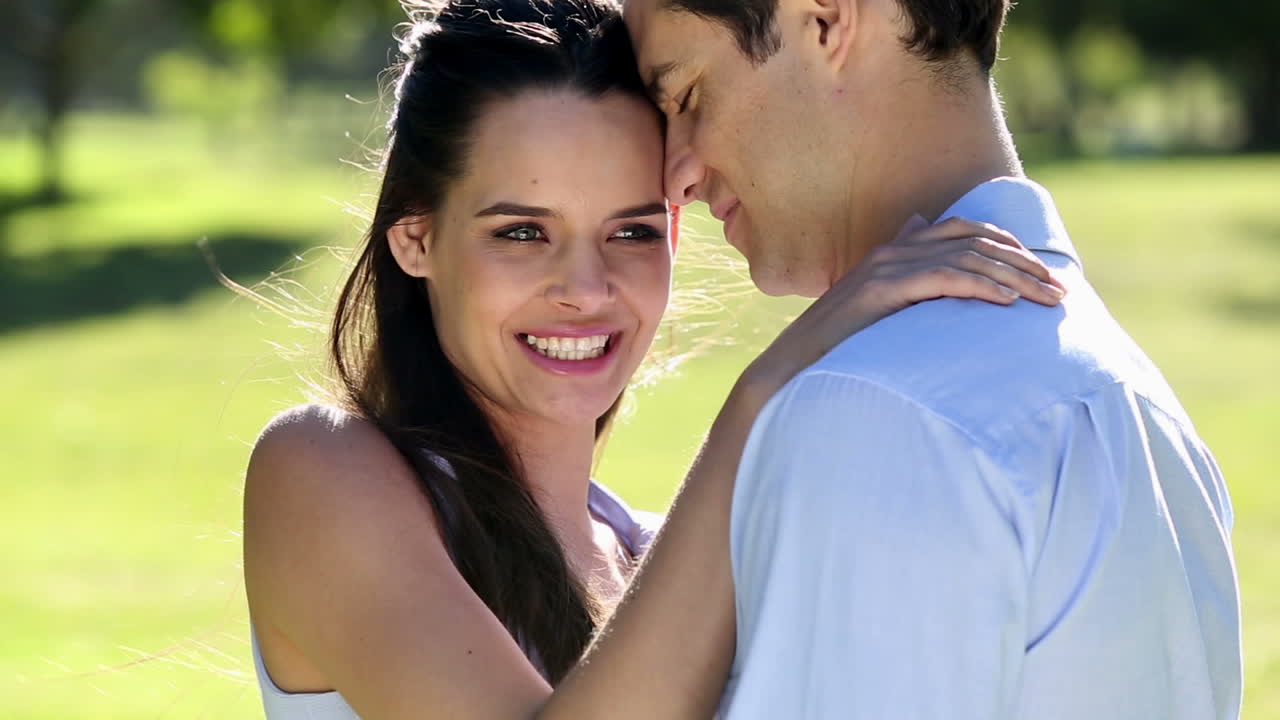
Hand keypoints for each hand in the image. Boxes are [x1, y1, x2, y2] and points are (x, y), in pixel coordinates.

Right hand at [740, 216, 1066, 397]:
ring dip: (1014, 276)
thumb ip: (909, 290)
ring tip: (1047, 299)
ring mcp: (884, 268)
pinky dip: (981, 287)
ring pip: (965, 257)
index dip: (1007, 244)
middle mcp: (890, 252)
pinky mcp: (880, 291)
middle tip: (1060, 290)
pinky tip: (1008, 302)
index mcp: (893, 252)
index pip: (962, 229)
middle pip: (973, 240)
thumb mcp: (880, 317)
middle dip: (1023, 262)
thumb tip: (935, 269)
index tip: (1042, 271)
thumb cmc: (836, 352)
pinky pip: (944, 279)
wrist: (790, 370)